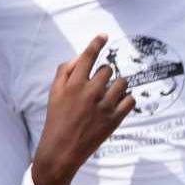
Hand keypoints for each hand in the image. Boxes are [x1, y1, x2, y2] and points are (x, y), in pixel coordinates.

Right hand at [30, 35, 134, 184]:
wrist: (62, 149)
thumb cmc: (57, 118)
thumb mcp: (54, 92)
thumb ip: (66, 71)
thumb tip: (82, 56)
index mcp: (73, 84)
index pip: (88, 57)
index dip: (97, 43)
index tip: (104, 36)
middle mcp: (90, 92)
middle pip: (107, 69)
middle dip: (104, 74)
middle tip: (98, 86)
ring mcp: (104, 105)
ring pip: (122, 83)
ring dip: (117, 86)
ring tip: (108, 96)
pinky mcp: (115, 119)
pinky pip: (130, 100)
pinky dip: (126, 99)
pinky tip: (118, 104)